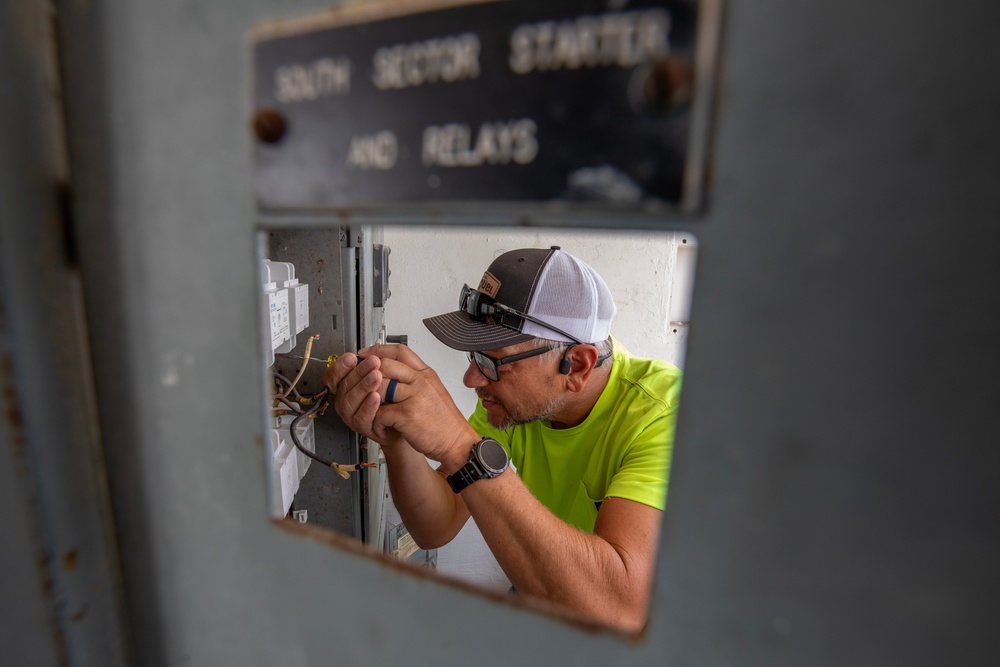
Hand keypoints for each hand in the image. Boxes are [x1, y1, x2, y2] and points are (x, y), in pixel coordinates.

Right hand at [322, 353, 403, 448]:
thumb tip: (372, 350)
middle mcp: (346, 399)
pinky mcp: (364, 428)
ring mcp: (353, 414)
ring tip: (376, 377)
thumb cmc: (391, 399)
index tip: (352, 358)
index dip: (340, 366)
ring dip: (363, 386)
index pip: (334, 375)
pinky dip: (368, 406)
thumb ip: (376, 363)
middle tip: (373, 362)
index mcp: (347, 385)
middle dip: (359, 372)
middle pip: (345, 385)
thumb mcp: (385, 376)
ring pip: (351, 401)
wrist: (403, 423)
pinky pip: (362, 417)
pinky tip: (376, 397)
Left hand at [355, 344, 478, 471]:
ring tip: (373, 407)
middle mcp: (420, 381)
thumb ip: (414, 379)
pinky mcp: (406, 415)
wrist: (456, 442)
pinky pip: (380, 412)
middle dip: (369, 373)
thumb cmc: (443, 420)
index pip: (399, 351)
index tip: (367, 355)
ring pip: (379, 386)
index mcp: (426, 373)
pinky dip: (377, 419)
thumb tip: (389, 371)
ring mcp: (414, 397)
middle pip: (385, 365)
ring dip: (370, 398)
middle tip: (361, 382)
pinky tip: (382, 424)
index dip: (379, 350)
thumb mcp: (433, 391)